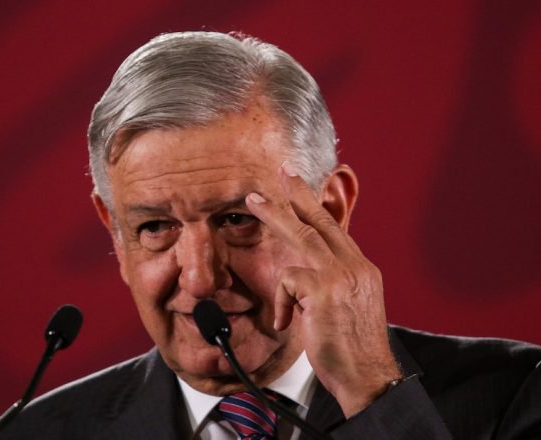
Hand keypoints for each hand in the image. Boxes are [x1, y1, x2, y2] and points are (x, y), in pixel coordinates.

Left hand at [246, 162, 401, 417]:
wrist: (368, 378)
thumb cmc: (352, 349)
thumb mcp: (348, 307)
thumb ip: (332, 283)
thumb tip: (305, 274)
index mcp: (361, 270)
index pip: (335, 231)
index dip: (317, 207)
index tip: (303, 189)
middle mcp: (355, 267)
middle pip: (320, 222)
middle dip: (298, 193)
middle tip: (282, 171)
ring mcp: (341, 276)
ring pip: (301, 236)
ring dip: (274, 217)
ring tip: (253, 202)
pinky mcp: (324, 291)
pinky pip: (289, 281)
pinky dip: (283, 303)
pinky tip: (288, 322)